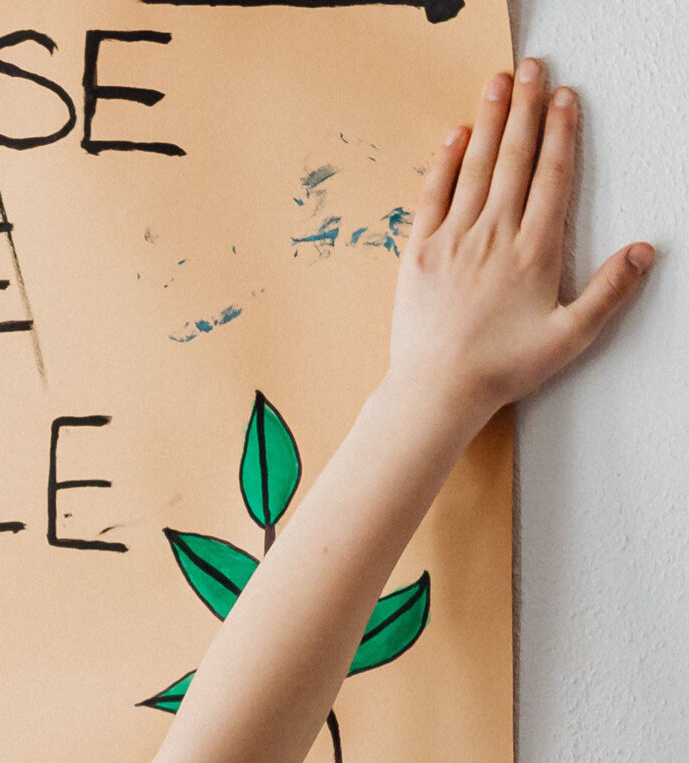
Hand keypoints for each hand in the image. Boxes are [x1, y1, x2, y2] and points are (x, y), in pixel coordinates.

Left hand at [390, 59, 652, 429]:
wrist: (435, 392)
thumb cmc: (501, 369)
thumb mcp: (568, 336)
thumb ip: (609, 292)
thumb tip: (644, 251)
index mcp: (533, 251)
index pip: (552, 176)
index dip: (560, 132)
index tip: (565, 99)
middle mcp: (494, 235)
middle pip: (514, 158)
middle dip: (526, 108)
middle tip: (533, 69)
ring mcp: (453, 241)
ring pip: (476, 167)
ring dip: (489, 121)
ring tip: (499, 83)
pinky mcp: (419, 254)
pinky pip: (432, 196)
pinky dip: (445, 162)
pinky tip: (456, 135)